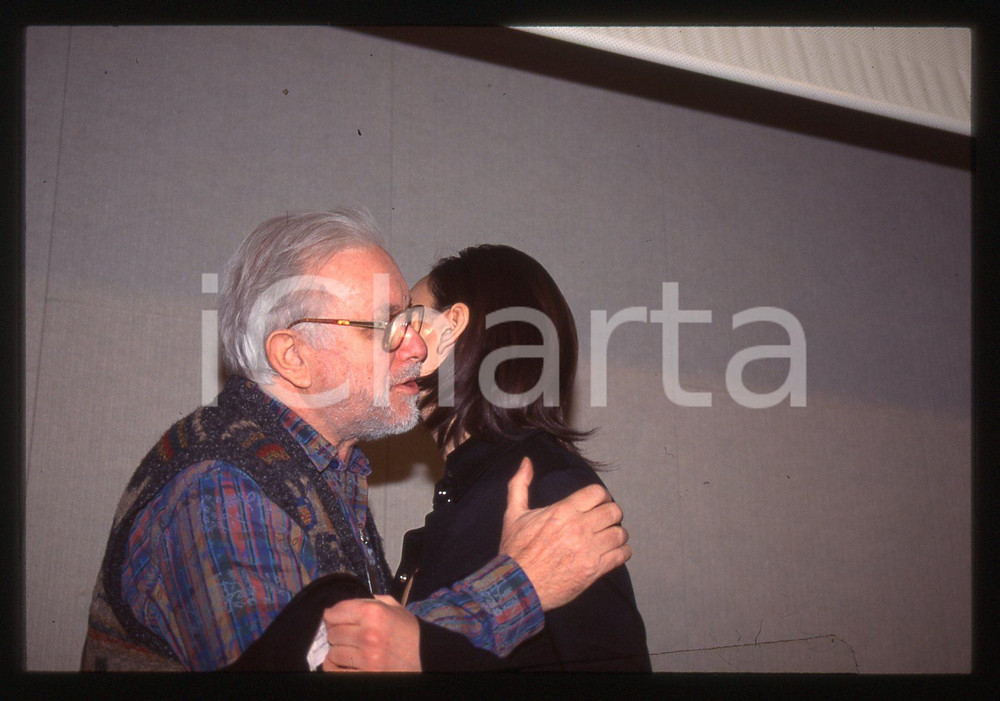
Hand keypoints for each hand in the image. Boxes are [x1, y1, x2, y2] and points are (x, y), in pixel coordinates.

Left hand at [321, 595, 421, 671]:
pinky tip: (344, 663)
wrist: (428, 658)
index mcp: (374, 613)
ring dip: (339, 651)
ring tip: (350, 650)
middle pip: (332, 633)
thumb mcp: (394, 607)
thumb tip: (343, 606)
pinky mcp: (366, 676)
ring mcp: (366, 658)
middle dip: (338, 633)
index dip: (333, 615)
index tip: (335, 618)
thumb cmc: (411, 632)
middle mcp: (368, 634)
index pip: (335, 612)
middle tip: (348, 635)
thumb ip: (369, 601)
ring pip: (332, 653)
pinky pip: (334, 671)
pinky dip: (335, 667)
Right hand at [499, 458, 630, 610]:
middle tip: (604, 520)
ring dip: (617, 534)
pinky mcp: (593, 570)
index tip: (597, 503)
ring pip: (620, 533)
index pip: (597, 493)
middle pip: (613, 511)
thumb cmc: (515, 550)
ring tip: (609, 537)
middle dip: (611, 513)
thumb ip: (520, 485)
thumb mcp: (513, 514)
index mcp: (562, 511)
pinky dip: (622, 552)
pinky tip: (613, 552)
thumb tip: (526, 462)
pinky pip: (621, 555)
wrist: (517, 586)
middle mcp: (578, 528)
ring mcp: (588, 550)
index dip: (601, 496)